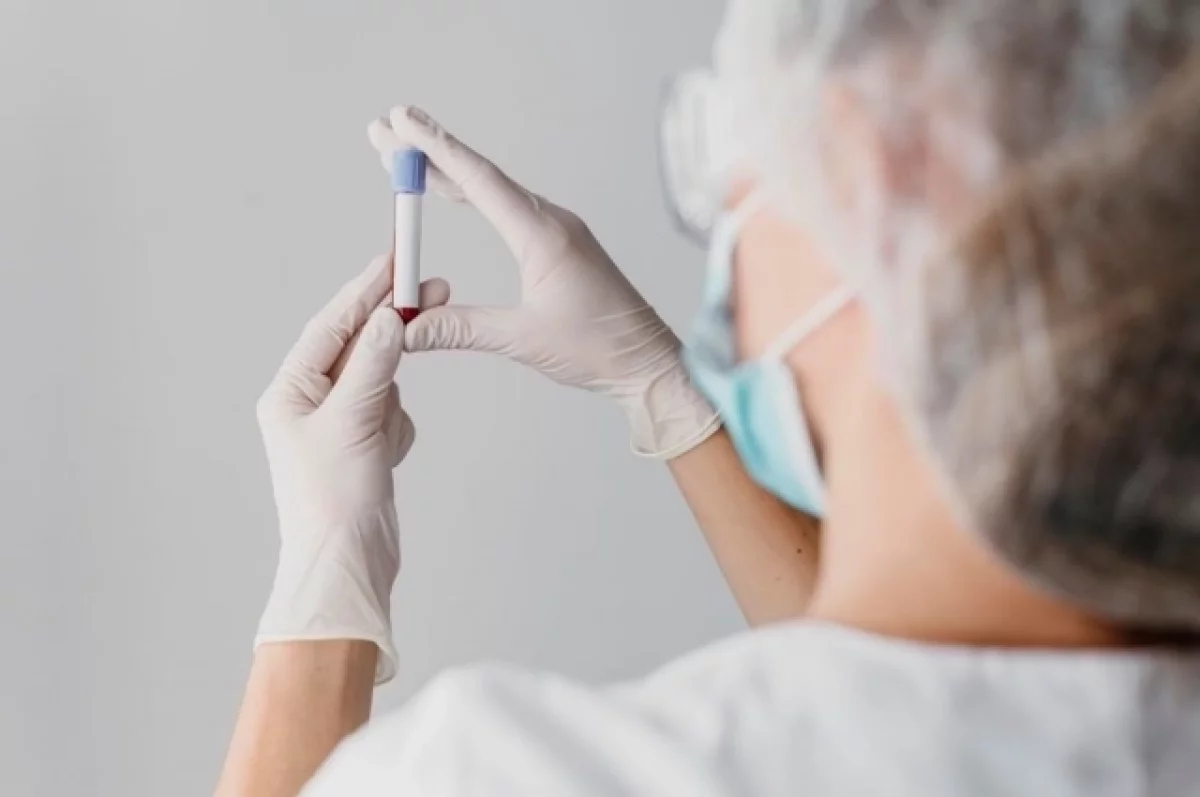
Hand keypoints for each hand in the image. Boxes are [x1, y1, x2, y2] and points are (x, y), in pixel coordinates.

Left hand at [254, 256, 447, 683]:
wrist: (346, 566)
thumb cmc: (333, 502)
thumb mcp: (353, 424)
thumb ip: (373, 366)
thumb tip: (388, 317)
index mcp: (289, 393)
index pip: (331, 326)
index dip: (364, 290)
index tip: (395, 260)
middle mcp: (308, 403)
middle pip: (357, 347)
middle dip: (390, 332)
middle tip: (433, 291)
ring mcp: (337, 424)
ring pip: (381, 379)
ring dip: (392, 398)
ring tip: (382, 438)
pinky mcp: (362, 445)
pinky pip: (392, 412)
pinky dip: (397, 427)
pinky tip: (386, 457)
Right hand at [367, 106, 718, 458]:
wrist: (648, 361)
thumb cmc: (599, 349)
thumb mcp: (522, 340)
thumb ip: (460, 328)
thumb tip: (405, 327)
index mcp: (544, 235)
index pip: (479, 180)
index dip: (435, 148)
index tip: (400, 122)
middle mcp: (551, 221)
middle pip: (478, 176)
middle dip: (427, 152)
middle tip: (381, 132)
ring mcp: (557, 229)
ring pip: (492, 190)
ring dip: (447, 171)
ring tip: (402, 156)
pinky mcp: (559, 244)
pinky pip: (507, 208)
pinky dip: (472, 194)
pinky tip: (452, 190)